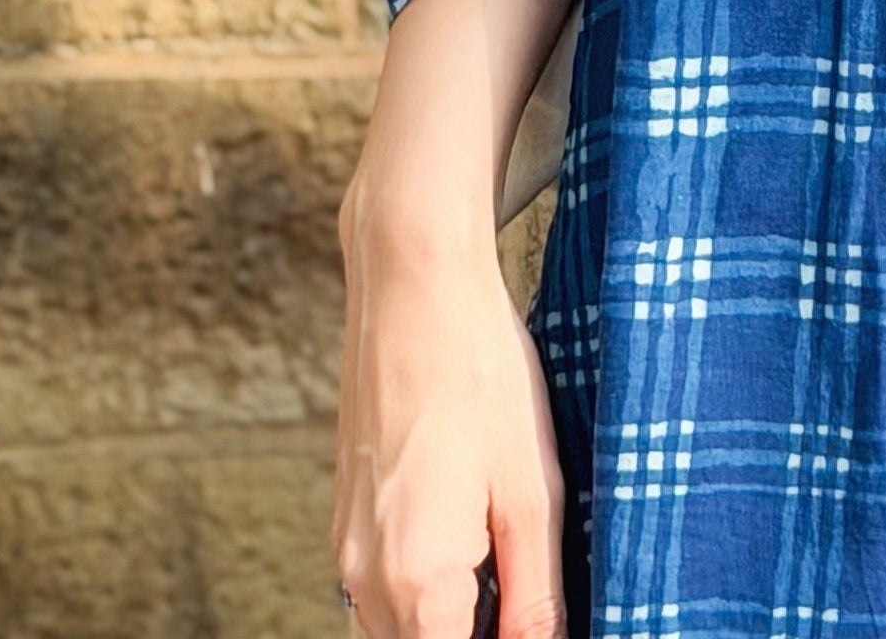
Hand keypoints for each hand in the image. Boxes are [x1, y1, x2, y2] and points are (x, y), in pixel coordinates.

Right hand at [330, 0, 580, 638]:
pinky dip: (426, 593)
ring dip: (451, 620)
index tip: (541, 620)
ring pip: (398, 631)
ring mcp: (346, 554)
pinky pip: (381, 594)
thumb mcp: (532, 493)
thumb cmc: (480, 375)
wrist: (412, 283)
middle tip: (533, 594)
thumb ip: (535, 597)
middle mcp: (364, 583)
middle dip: (477, 635)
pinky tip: (473, 543)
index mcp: (417, 586)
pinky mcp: (344, 523)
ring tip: (509, 568)